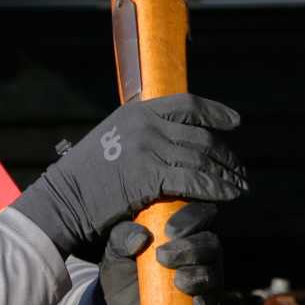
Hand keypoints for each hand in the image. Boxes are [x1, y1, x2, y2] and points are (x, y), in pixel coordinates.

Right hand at [13, 94, 245, 259]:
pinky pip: (194, 181)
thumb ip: (142, 135)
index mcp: (138, 111)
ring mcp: (148, 149)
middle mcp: (146, 124)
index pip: (187, 104)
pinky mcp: (149, 176)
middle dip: (226, 155)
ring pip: (202, 159)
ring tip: (241, 186)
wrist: (63, 199)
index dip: (215, 112)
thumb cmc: (87, 178)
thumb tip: (170, 137)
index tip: (235, 122)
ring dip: (227, 174)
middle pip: (201, 136)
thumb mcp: (113, 141)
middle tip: (240, 170)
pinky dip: (216, 189)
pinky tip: (227, 197)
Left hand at [97, 202, 222, 304]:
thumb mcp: (115, 250)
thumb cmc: (122, 271)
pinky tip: (193, 303)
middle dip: (190, 248)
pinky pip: (213, 300)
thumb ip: (123, 235)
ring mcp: (205, 278)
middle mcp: (200, 251)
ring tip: (176, 281)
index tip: (168, 232)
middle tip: (162, 257)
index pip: (200, 214)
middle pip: (211, 242)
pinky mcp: (204, 304)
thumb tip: (142, 237)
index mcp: (183, 230)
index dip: (190, 219)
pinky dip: (206, 300)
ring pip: (214, 271)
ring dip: (197, 274)